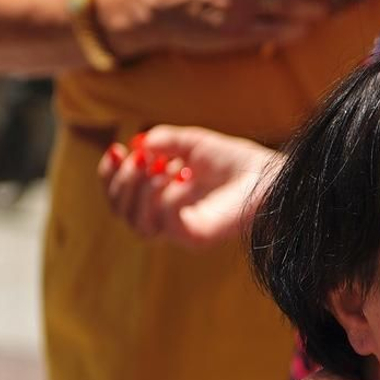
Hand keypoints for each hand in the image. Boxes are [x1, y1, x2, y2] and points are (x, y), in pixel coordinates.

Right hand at [100, 125, 276, 246]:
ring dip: (140, 191)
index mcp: (160, 200)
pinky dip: (168, 199)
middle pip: (123, 213)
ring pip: (139, 225)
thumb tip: (138, 145)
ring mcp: (182, 231)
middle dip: (123, 182)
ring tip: (162, 168)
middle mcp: (168, 219)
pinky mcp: (198, 238)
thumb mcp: (192, 143)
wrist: (269, 174)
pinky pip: (168, 226)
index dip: (109, 176)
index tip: (116, 149)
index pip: (119, 199)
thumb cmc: (235, 161)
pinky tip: (183, 179)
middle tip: (143, 158)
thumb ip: (164, 141)